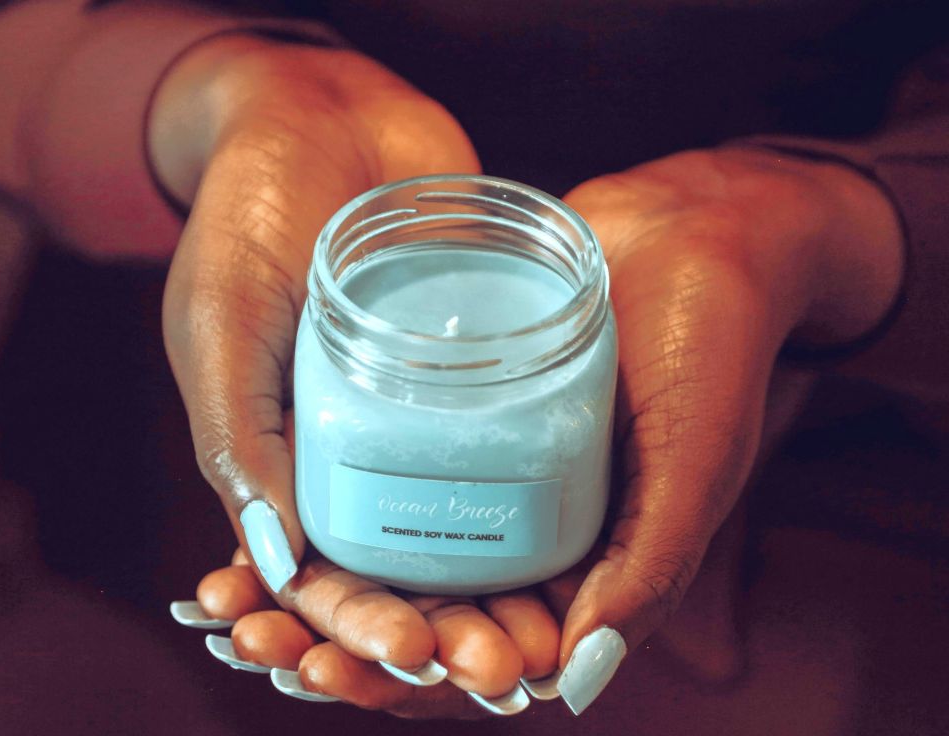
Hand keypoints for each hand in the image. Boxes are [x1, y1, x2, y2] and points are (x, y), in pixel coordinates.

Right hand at [156, 36, 479, 676]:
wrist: (321, 116)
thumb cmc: (249, 215)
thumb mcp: (223, 321)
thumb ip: (239, 433)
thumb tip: (269, 560)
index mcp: (274, 459)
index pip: (311, 575)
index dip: (355, 627)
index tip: (411, 654)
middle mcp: (346, 450)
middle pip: (392, 569)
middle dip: (437, 628)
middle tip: (496, 664)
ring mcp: (409, 416)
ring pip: (453, 531)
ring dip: (487, 592)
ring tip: (538, 629)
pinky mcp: (466, 374)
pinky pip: (496, 451)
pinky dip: (522, 509)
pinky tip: (566, 551)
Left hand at [174, 144, 903, 716]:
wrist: (697, 235)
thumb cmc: (713, 353)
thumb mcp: (693, 468)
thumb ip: (648, 571)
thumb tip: (574, 687)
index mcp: (588, 572)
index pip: (489, 657)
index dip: (408, 680)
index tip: (329, 671)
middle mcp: (535, 535)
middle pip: (428, 613)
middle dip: (344, 640)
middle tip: (263, 644)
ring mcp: (496, 475)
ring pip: (399, 551)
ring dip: (326, 584)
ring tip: (246, 597)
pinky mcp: (467, 418)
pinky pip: (395, 472)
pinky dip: (339, 502)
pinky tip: (277, 512)